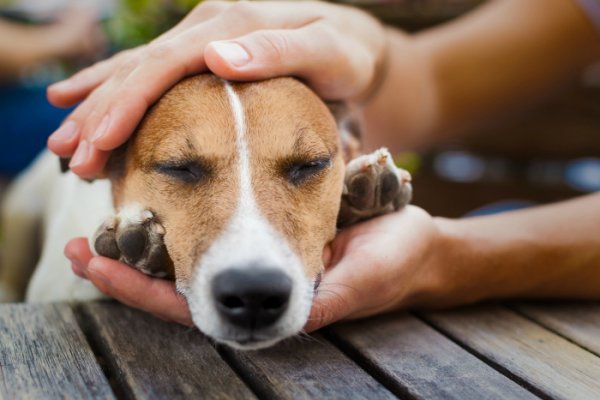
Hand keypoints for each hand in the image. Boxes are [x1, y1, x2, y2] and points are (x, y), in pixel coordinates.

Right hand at [46, 1, 385, 177]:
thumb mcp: (326, 50)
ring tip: (64, 142)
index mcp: (231, 25)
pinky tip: (88, 107)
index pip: (165, 64)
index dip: (128, 102)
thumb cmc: (345, 55)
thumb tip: (218, 56)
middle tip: (68, 156)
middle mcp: (208, 28)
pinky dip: (117, 94)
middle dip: (100, 113)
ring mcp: (203, 41)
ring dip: (98, 107)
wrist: (354, 48)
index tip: (100, 141)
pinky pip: (152, 75)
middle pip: (140, 69)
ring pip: (137, 72)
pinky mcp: (205, 56)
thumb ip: (278, 50)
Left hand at [65, 206, 447, 331]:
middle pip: (179, 286)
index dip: (147, 291)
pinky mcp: (267, 235)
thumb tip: (269, 309)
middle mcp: (258, 287)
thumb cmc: (393, 261)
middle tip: (79, 247)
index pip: (196, 308)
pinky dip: (180, 219)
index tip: (99, 264)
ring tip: (100, 226)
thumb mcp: (359, 278)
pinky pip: (215, 232)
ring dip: (144, 244)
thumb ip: (318, 297)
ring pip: (191, 260)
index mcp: (274, 304)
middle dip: (128, 271)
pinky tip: (150, 197)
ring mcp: (260, 263)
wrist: (413, 246)